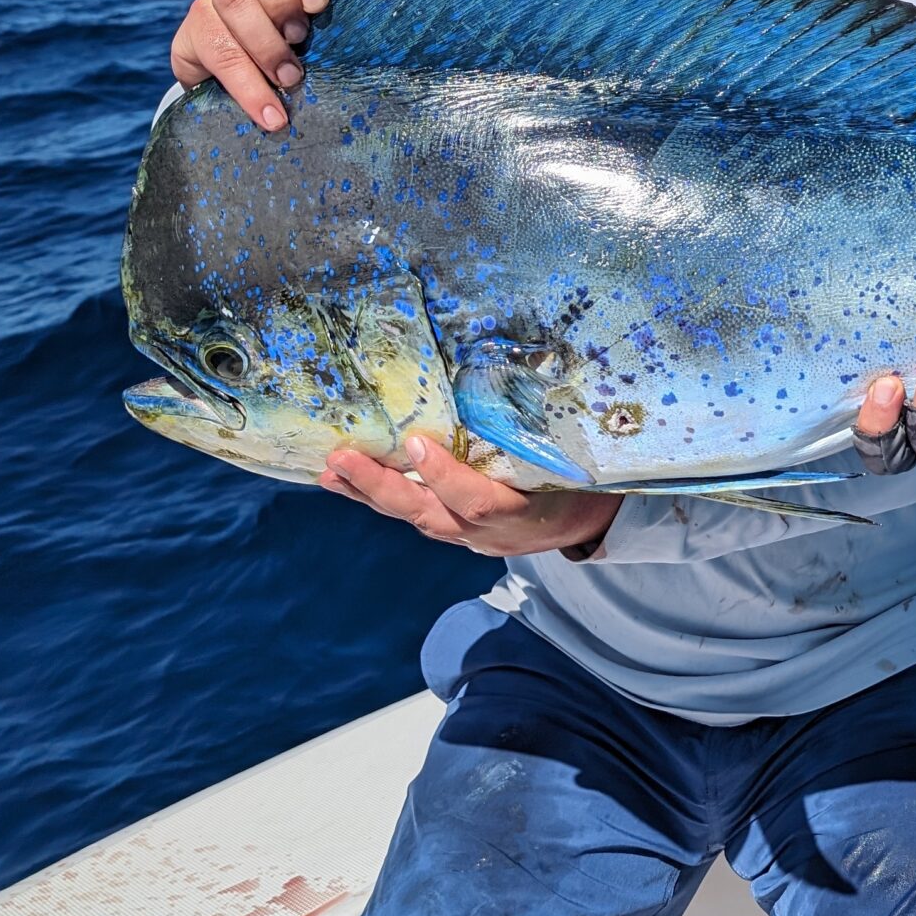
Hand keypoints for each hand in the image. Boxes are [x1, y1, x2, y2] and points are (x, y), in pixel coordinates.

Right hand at [171, 0, 340, 131]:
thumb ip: (350, 26)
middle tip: (302, 39)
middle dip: (281, 0)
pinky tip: (269, 112)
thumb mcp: (335, 37)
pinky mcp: (195, 31)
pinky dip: (246, 85)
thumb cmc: (313, 56)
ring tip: (290, 79)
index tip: (319, 4)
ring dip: (264, 43)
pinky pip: (212, 48)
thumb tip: (385, 43)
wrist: (256, 90)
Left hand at [321, 435, 618, 556]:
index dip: (444, 476)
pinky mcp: (457, 534)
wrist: (586, 524)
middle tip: (341, 462)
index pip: (476, 502)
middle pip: (428, 515)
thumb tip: (507, 376)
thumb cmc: (581, 480)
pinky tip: (351, 481)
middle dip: (381, 489)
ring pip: (414, 517)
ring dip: (369, 495)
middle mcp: (488, 533)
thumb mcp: (571, 462)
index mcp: (523, 512)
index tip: (416, 442)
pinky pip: (416, 515)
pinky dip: (382, 498)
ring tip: (329, 472)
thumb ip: (538, 434)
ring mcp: (470, 538)